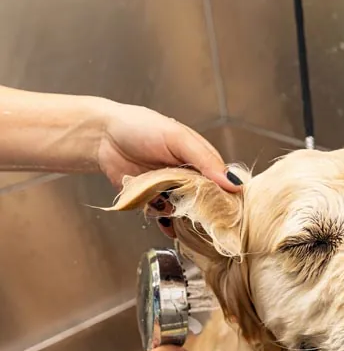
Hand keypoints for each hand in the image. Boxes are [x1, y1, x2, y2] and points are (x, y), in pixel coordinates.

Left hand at [96, 101, 241, 237]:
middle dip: (206, 212)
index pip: (224, 183)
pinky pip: (165, 217)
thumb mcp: (179, 139)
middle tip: (204, 219)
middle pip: (207, 202)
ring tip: (182, 218)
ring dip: (185, 218)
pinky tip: (165, 222)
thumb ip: (206, 161)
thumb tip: (233, 183)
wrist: (103, 136)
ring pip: (187, 212)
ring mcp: (171, 190)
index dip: (228, 198)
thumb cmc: (142, 127)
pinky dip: (165, 222)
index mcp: (202, 160)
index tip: (231, 212)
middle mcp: (190, 177)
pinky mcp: (153, 201)